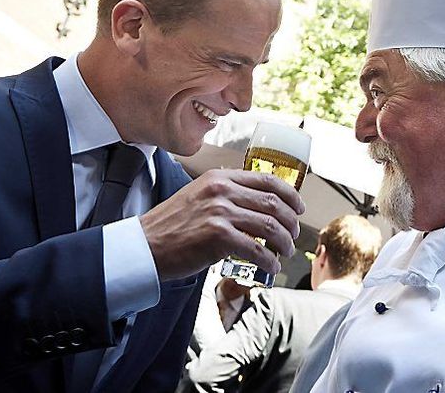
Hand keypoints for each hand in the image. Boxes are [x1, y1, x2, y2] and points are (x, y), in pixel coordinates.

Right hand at [139, 169, 303, 280]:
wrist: (145, 245)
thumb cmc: (172, 225)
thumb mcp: (199, 195)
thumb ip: (225, 194)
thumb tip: (257, 205)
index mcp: (220, 177)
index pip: (267, 180)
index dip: (290, 195)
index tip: (299, 208)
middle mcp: (222, 190)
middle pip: (274, 203)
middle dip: (291, 222)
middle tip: (293, 236)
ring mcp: (220, 212)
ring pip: (270, 226)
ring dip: (284, 243)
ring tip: (284, 252)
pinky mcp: (218, 236)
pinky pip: (256, 249)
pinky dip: (269, 260)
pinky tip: (270, 267)